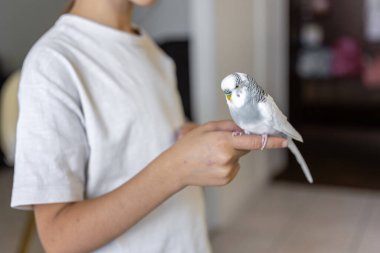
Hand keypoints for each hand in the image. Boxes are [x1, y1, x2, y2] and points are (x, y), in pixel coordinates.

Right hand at [160, 120, 286, 187]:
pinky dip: (228, 164)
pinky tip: (212, 164)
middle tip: (220, 142)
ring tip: (211, 155)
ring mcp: (227, 171)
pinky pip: (234, 168)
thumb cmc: (189, 145)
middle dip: (238, 143)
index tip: (285, 140)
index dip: (272, 141)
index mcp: (223, 141)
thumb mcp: (207, 128)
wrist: (176, 168)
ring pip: (239, 159)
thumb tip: (246, 128)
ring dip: (231, 154)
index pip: (255, 141)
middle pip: (245, 148)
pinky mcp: (226, 179)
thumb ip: (229, 126)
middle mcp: (228, 157)